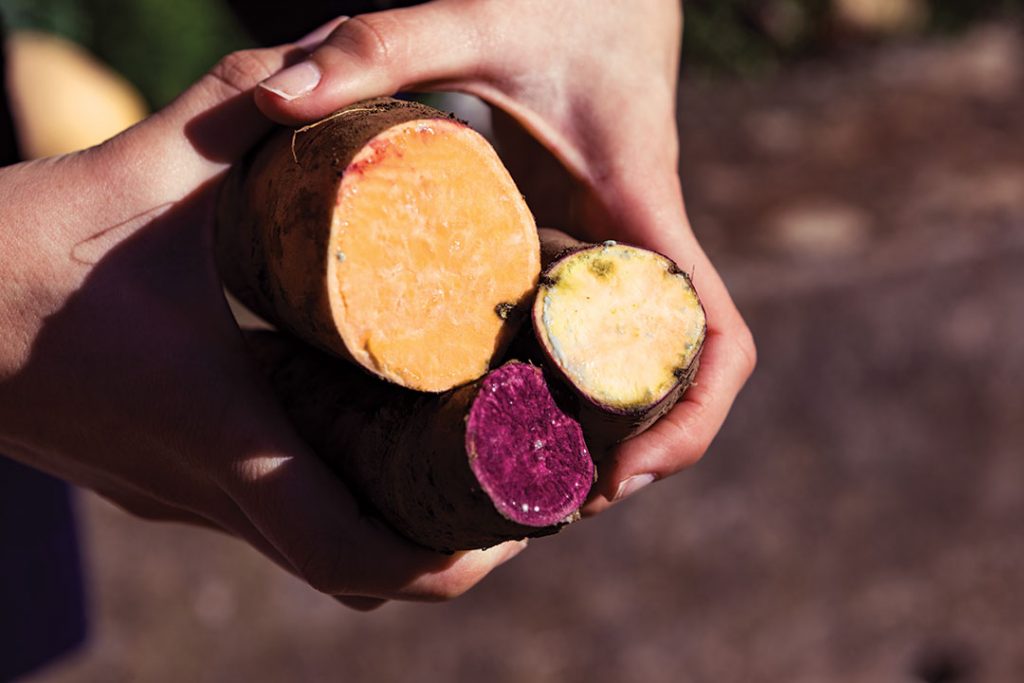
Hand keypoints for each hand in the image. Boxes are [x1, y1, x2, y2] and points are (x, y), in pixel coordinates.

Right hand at [0, 20, 524, 609]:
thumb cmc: (20, 255)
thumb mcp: (140, 173)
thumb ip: (236, 110)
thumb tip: (325, 54)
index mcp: (226, 431)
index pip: (356, 551)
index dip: (453, 555)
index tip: (523, 508)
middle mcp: (213, 488)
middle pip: (364, 576)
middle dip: (455, 544)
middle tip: (522, 476)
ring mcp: (190, 497)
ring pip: (325, 555)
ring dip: (406, 523)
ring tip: (472, 454)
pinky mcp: (176, 482)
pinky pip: (286, 519)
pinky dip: (351, 497)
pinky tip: (381, 433)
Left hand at [255, 0, 756, 512]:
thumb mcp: (478, 17)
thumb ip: (382, 45)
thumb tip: (275, 100)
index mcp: (641, 214)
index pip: (714, 339)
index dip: (688, 419)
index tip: (625, 470)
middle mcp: (636, 249)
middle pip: (665, 383)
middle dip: (625, 452)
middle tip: (542, 500)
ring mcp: (607, 253)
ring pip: (624, 370)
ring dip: (590, 432)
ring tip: (508, 480)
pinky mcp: (576, 246)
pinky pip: (586, 334)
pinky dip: (561, 386)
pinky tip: (493, 411)